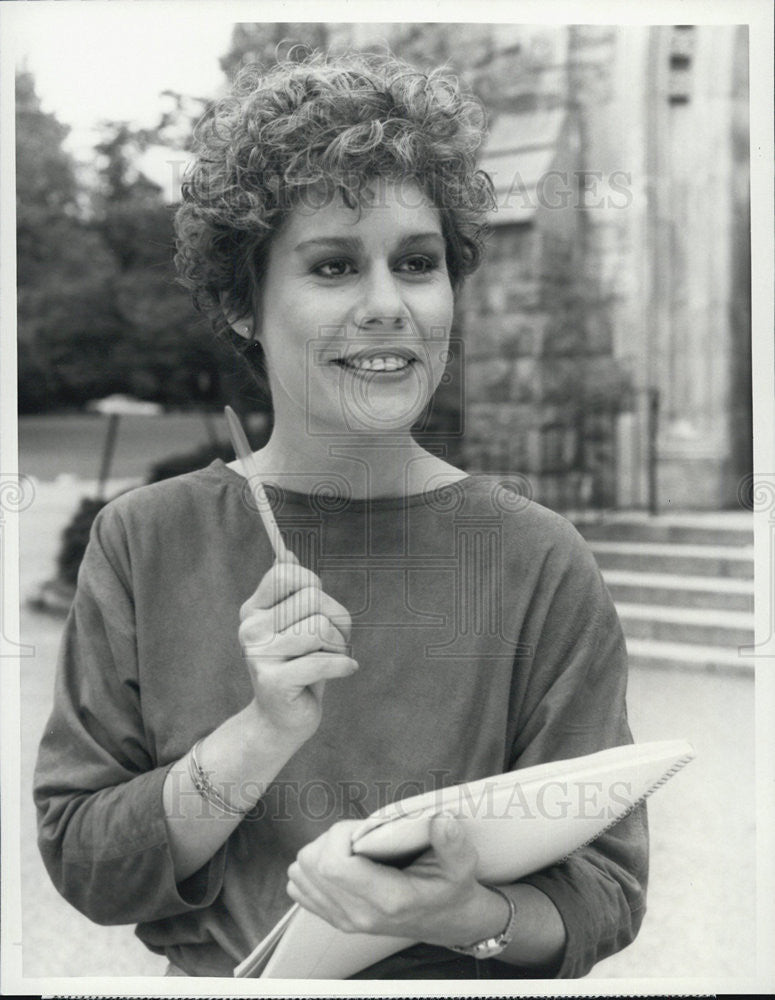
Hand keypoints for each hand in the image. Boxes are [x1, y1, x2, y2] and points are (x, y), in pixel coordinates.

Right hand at [239, 561, 357, 745]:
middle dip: (337, 620)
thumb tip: (286, 552)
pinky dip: (343, 665)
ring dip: (339, 646)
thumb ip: (291, 590)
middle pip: (313, 599)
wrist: (280, 720)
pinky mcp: (274, 682)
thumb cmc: (297, 665)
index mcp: (253, 609)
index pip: (287, 574)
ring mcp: (259, 656)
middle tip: (333, 641)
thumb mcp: (295, 624)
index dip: (313, 585)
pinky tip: (346, 670)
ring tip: (332, 658)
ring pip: (321, 629)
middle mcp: (250, 629)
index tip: (318, 607)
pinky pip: (323, 662)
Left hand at [286, 815, 505, 947]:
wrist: (449, 921)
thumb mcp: (462, 864)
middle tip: (359, 835)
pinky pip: (301, 889)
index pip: (333, 865)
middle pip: (311, 866)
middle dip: (330, 839)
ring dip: (320, 852)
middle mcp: (359, 914)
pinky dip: (313, 869)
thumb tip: (441, 820)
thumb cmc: (453, 888)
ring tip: (352, 848)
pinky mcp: (336, 919)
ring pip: (301, 875)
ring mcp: (345, 920)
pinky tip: (341, 863)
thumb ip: (453, 843)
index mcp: (387, 900)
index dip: (340, 835)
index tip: (365, 828)